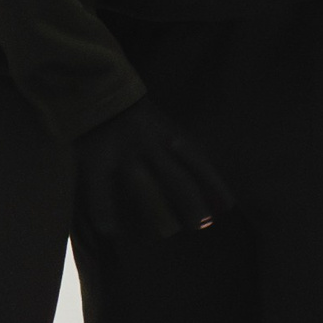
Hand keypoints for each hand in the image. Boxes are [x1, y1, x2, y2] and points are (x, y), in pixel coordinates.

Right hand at [75, 97, 233, 242]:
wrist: (97, 90)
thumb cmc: (138, 117)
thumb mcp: (165, 126)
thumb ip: (186, 153)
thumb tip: (216, 190)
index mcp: (168, 133)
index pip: (199, 162)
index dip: (214, 186)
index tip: (227, 207)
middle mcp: (149, 144)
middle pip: (177, 181)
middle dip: (192, 206)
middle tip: (201, 225)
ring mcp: (122, 155)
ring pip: (144, 191)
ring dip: (157, 216)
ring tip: (166, 233)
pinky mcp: (95, 162)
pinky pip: (100, 195)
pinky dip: (106, 216)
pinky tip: (111, 229)